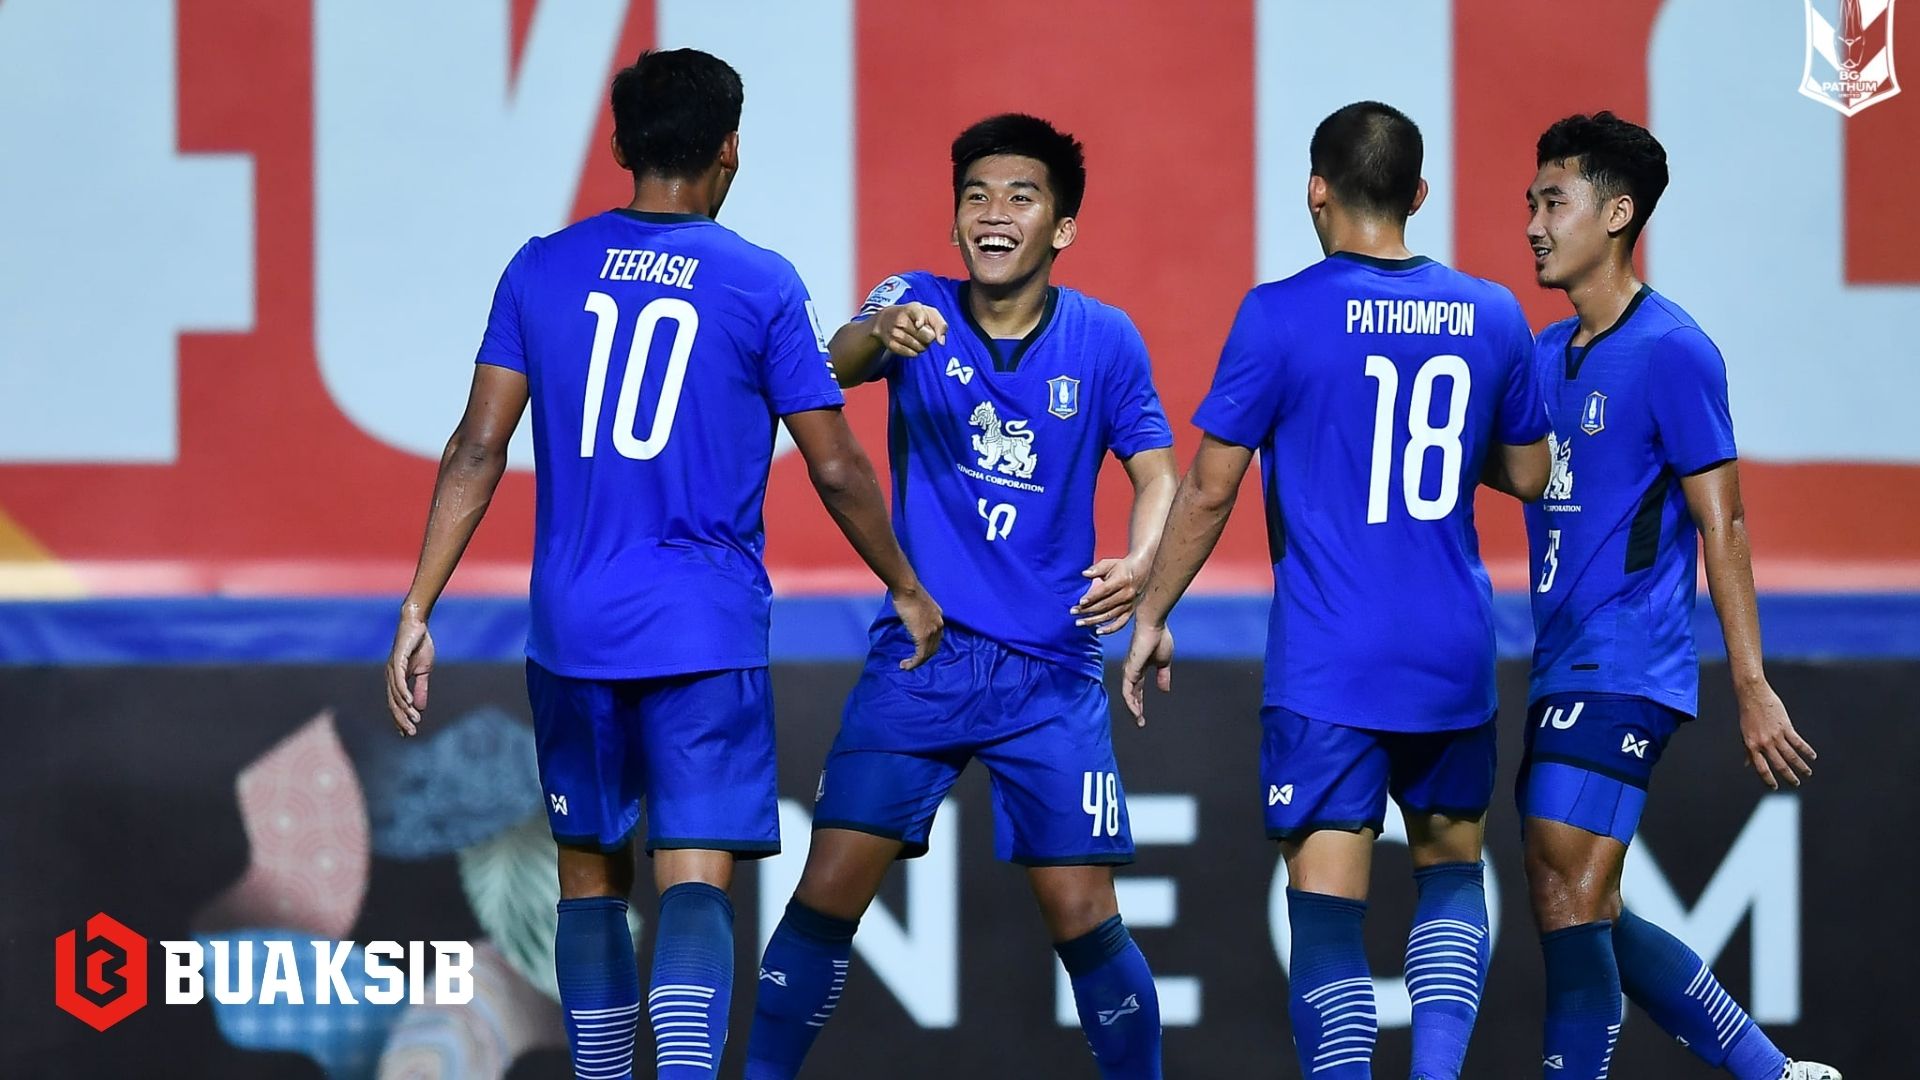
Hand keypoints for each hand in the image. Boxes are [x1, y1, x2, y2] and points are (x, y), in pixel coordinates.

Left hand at [386, 613, 435, 735]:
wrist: (417, 625)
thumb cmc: (419, 646)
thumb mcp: (424, 671)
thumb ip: (421, 689)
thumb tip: (420, 707)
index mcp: (395, 680)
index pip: (396, 704)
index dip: (400, 719)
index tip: (406, 734)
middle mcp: (390, 677)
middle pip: (393, 704)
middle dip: (401, 720)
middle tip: (410, 733)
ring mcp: (392, 669)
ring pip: (396, 695)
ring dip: (405, 709)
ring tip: (415, 721)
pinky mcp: (397, 661)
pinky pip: (399, 681)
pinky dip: (403, 693)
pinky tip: (410, 703)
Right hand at [869, 302, 947, 357]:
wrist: (885, 320)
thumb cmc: (912, 316)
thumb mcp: (927, 313)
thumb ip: (940, 324)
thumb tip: (941, 341)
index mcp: (912, 308)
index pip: (918, 314)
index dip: (920, 320)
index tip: (919, 324)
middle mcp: (901, 320)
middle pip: (927, 337)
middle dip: (930, 337)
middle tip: (924, 332)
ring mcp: (895, 333)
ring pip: (920, 347)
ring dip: (923, 345)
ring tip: (917, 337)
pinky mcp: (891, 345)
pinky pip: (911, 354)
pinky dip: (915, 352)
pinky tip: (910, 344)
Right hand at [893, 587, 944, 669]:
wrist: (907, 589)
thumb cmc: (907, 592)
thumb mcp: (917, 605)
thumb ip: (918, 615)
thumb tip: (910, 620)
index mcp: (938, 617)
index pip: (937, 637)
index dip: (928, 646)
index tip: (918, 651)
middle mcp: (939, 625)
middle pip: (934, 648)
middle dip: (923, 657)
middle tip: (912, 662)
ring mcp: (932, 631)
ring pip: (927, 654)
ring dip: (917, 662)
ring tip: (906, 666)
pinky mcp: (923, 637)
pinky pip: (920, 655)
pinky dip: (913, 663)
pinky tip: (905, 665)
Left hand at [1073, 556, 1144, 634]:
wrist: (1141, 571)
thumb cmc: (1121, 567)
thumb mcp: (1109, 563)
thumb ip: (1096, 569)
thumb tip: (1084, 574)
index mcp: (1122, 580)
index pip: (1104, 591)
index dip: (1092, 597)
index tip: (1080, 602)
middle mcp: (1127, 594)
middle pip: (1105, 605)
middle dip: (1087, 610)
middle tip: (1073, 612)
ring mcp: (1129, 604)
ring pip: (1110, 615)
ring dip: (1094, 620)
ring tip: (1079, 622)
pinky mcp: (1130, 611)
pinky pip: (1121, 623)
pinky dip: (1110, 629)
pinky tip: (1098, 631)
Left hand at [1120, 622, 1173, 726]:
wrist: (1153, 626)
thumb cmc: (1159, 639)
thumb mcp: (1164, 662)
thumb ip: (1163, 676)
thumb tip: (1164, 690)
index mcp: (1139, 669)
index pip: (1137, 690)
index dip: (1139, 703)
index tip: (1142, 717)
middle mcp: (1131, 671)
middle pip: (1131, 695)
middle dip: (1135, 709)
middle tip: (1140, 722)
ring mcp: (1129, 671)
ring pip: (1127, 695)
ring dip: (1133, 709)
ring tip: (1139, 720)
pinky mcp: (1129, 671)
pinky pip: (1127, 691)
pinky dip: (1131, 702)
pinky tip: (1135, 711)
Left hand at [1735, 681, 1815, 788]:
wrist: (1752, 695)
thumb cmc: (1748, 714)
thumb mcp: (1745, 733)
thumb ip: (1748, 750)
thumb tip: (1747, 765)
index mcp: (1751, 745)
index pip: (1761, 767)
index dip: (1768, 779)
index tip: (1774, 787)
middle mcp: (1764, 743)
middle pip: (1779, 764)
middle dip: (1788, 776)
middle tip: (1796, 783)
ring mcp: (1775, 735)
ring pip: (1791, 755)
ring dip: (1800, 766)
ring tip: (1807, 773)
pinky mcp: (1785, 727)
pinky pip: (1798, 742)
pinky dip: (1806, 751)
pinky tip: (1812, 756)